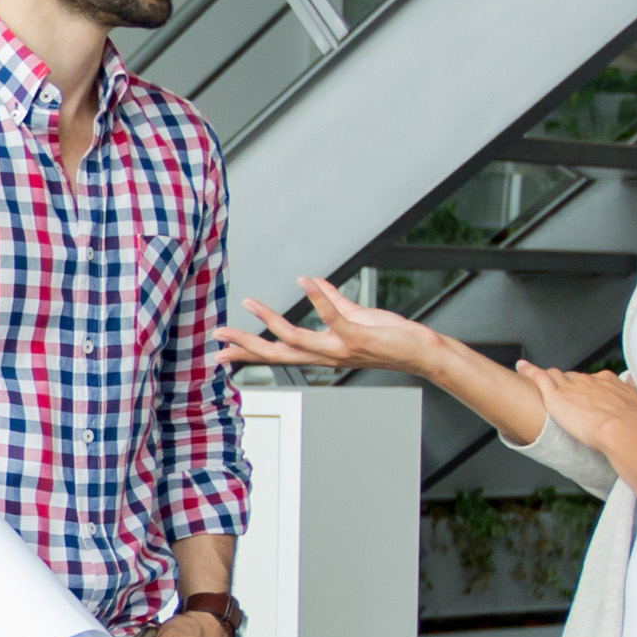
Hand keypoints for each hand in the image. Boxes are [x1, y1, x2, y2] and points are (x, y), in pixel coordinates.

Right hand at [225, 275, 427, 376]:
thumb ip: (332, 301)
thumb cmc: (390, 337)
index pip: (277, 353)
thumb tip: (314, 283)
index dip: (248, 353)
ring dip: (270, 321)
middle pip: (275, 353)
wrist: (418, 351)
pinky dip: (318, 298)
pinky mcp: (356, 337)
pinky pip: (332, 317)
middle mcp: (325, 355)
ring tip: (250, 303)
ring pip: (295, 340)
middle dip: (245, 344)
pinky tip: (305, 281)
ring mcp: (339, 348)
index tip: (221, 352)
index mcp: (321, 351)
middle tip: (218, 334)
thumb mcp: (355, 316)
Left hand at [523, 364, 636, 454]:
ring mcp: (571, 387)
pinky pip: (538, 377)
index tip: (584, 394)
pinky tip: (521, 367)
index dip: (585, 387)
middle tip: (563, 396)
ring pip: (555, 376)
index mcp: (607, 381)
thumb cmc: (633, 422)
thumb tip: (632, 380)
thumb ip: (632, 389)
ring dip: (548, 378)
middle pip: (572, 378)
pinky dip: (529, 371)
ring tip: (539, 380)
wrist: (622, 429)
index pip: (591, 380)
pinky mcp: (556, 396)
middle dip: (567, 385)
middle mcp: (588, 380)